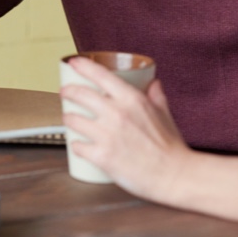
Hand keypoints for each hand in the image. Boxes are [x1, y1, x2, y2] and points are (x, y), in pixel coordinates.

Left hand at [60, 57, 192, 202]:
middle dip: (68, 91)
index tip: (74, 62)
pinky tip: (79, 144)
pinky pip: (78, 146)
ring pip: (73, 120)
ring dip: (68, 118)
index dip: (84, 66)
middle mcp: (117, 113)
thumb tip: (153, 83)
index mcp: (132, 99)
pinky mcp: (101, 156)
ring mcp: (107, 135)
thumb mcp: (164, 112)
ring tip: (69, 119)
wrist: (172, 174)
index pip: (101, 75)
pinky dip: (76, 145)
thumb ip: (156, 95)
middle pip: (81, 95)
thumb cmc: (170, 145)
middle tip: (65, 92)